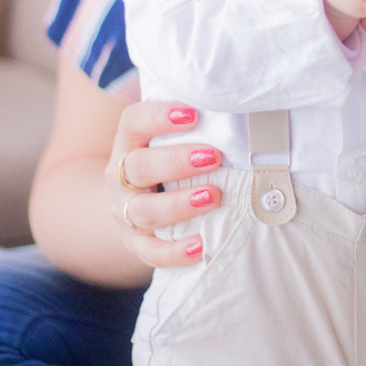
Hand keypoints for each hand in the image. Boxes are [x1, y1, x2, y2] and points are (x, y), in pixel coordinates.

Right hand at [104, 99, 222, 269]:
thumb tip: (245, 113)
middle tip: (213, 157)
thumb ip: (195, 128)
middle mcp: (120, 177)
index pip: (132, 122)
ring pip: (144, 211)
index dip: (158, 117)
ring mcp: (125, 212)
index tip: (193, 115)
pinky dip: (174, 251)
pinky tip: (200, 246)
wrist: (131, 202)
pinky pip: (150, 252)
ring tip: (212, 197)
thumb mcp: (168, 140)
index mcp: (128, 143)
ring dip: (178, 204)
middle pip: (138, 167)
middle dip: (176, 162)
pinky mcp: (134, 243)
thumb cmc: (165, 162)